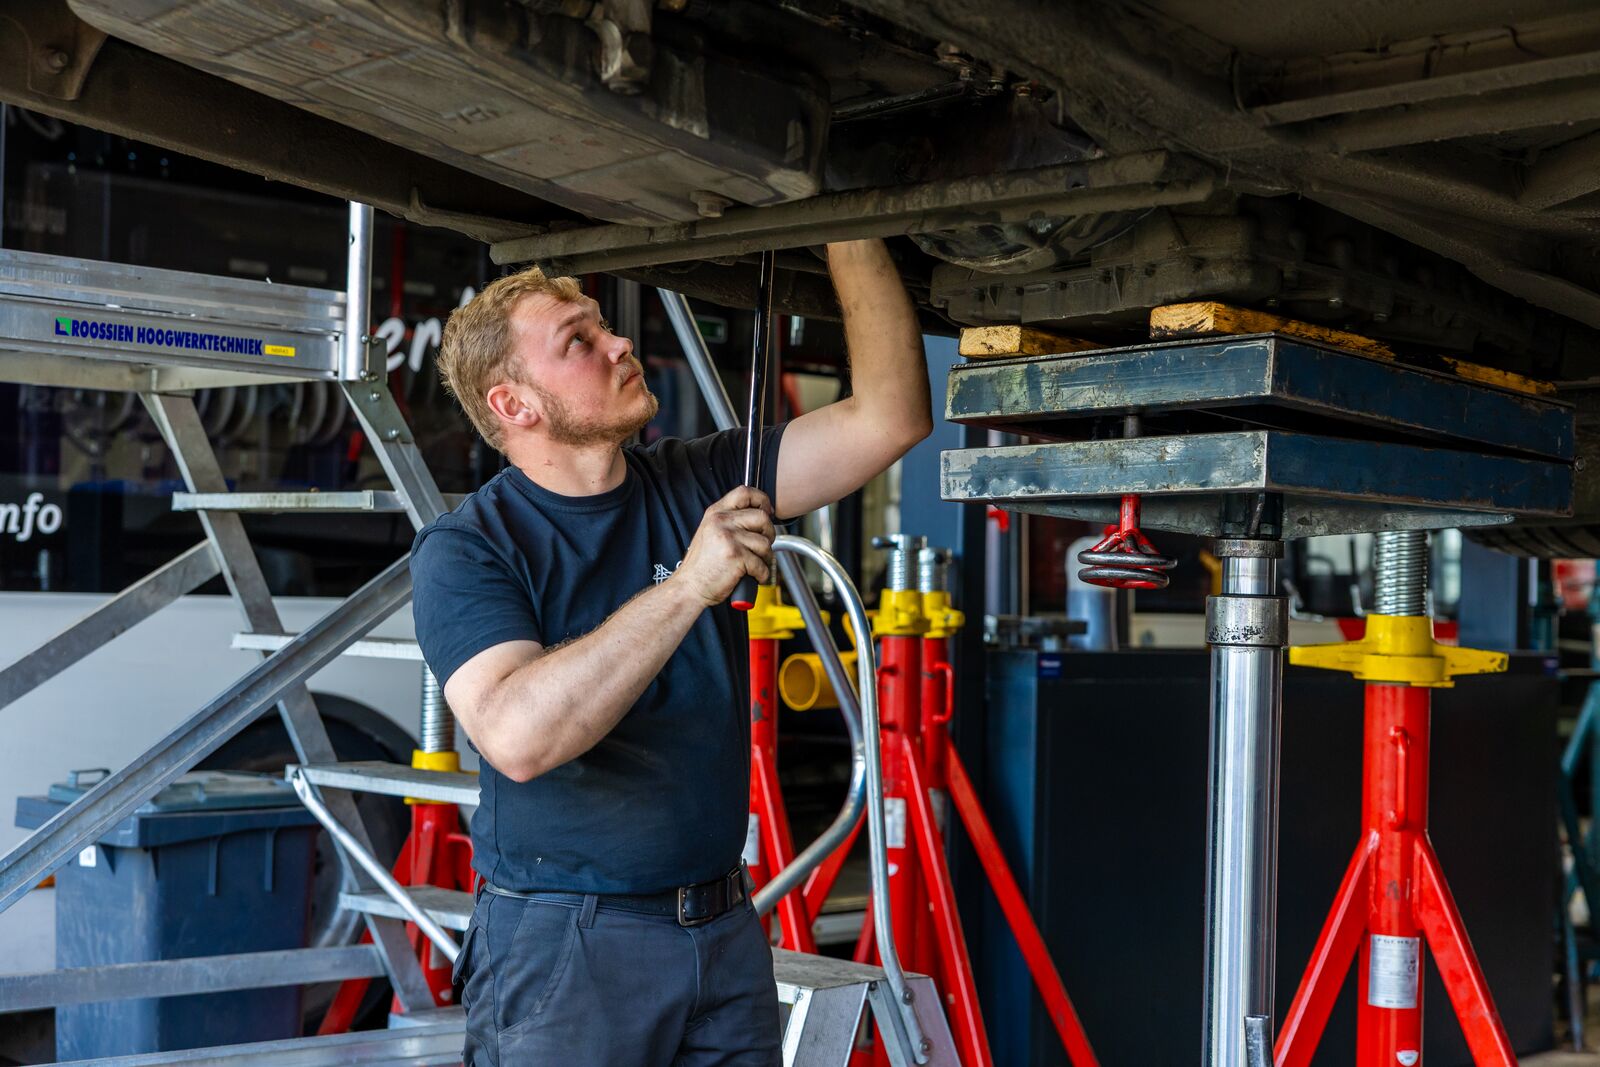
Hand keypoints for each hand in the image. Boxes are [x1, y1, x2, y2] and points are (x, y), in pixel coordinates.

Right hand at [675, 486, 775, 606]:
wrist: (689, 587)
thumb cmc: (702, 565)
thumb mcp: (711, 533)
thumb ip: (730, 521)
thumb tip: (761, 515)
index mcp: (716, 513)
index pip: (744, 493)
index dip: (762, 500)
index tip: (768, 512)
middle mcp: (721, 522)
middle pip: (762, 517)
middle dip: (769, 534)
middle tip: (762, 546)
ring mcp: (729, 538)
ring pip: (765, 543)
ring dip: (765, 558)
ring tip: (754, 565)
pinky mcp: (736, 556)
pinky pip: (762, 564)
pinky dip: (761, 574)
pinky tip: (752, 576)